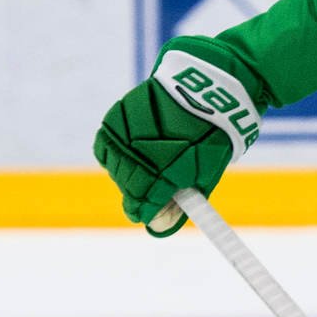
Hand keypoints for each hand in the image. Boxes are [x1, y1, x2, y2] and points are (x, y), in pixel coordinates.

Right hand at [92, 52, 254, 235]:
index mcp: (168, 170)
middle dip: (137, 195)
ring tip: (145, 167)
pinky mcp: (115, 119)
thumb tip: (159, 228)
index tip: (144, 216)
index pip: (144, 203)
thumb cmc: (210, 136)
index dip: (144, 212)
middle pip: (129, 188)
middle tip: (148, 194)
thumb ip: (182, 200)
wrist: (201, 88)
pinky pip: (106, 147)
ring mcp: (125, 135)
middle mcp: (142, 153)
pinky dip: (115, 155)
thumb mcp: (205, 173)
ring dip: (126, 175)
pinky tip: (130, 154)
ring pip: (115, 169)